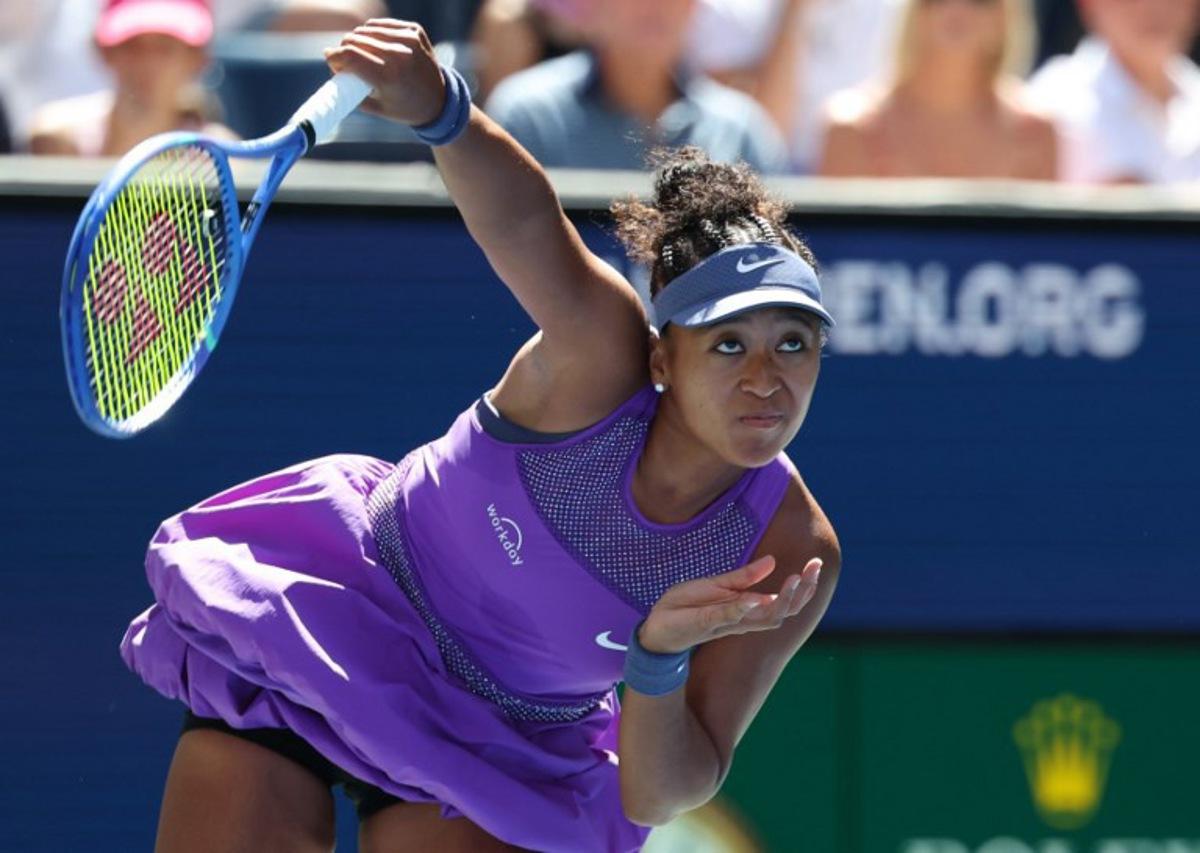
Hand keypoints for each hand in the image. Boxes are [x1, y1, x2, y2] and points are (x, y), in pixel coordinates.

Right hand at [323, 19, 445, 125]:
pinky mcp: (414, 31)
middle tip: (344, 59)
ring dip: (358, 40)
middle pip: (355, 40)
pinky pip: (382, 25)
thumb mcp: (375, 106)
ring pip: (367, 29)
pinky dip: (374, 33)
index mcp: (389, 77)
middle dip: (344, 49)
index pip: (349, 56)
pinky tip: (375, 44)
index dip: (334, 57)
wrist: (439, 101)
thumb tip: (333, 65)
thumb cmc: (404, 108)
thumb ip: (351, 89)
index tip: (331, 61)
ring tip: (361, 53)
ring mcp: (409, 40)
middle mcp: (400, 55)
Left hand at [638, 556, 822, 653]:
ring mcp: (727, 623)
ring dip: (782, 601)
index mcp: (747, 608)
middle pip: (784, 611)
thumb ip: (744, 576)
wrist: (656, 628)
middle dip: (802, 592)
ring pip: (764, 618)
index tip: (817, 563)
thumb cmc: (687, 607)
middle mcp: (743, 619)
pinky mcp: (706, 623)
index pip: (786, 600)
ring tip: (796, 580)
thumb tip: (773, 561)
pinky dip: (744, 608)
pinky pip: (729, 617)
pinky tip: (758, 598)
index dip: (805, 585)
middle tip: (813, 570)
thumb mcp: (716, 584)